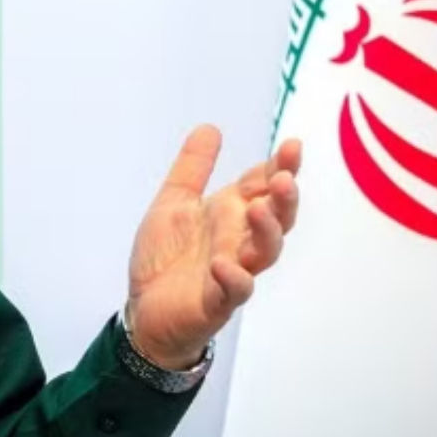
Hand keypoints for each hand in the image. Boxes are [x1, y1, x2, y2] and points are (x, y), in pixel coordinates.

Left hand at [126, 125, 301, 368]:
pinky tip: (224, 263)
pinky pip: (235, 290)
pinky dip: (234, 277)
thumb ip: (192, 167)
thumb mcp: (174, 202)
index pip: (262, 186)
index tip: (292, 146)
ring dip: (267, 231)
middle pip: (276, 218)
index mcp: (230, 213)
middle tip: (284, 178)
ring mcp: (232, 270)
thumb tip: (210, 128)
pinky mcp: (216, 301)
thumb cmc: (167, 257)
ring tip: (258, 208)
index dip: (280, 167)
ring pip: (264, 252)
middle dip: (284, 198)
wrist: (144, 308)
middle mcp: (238, 240)